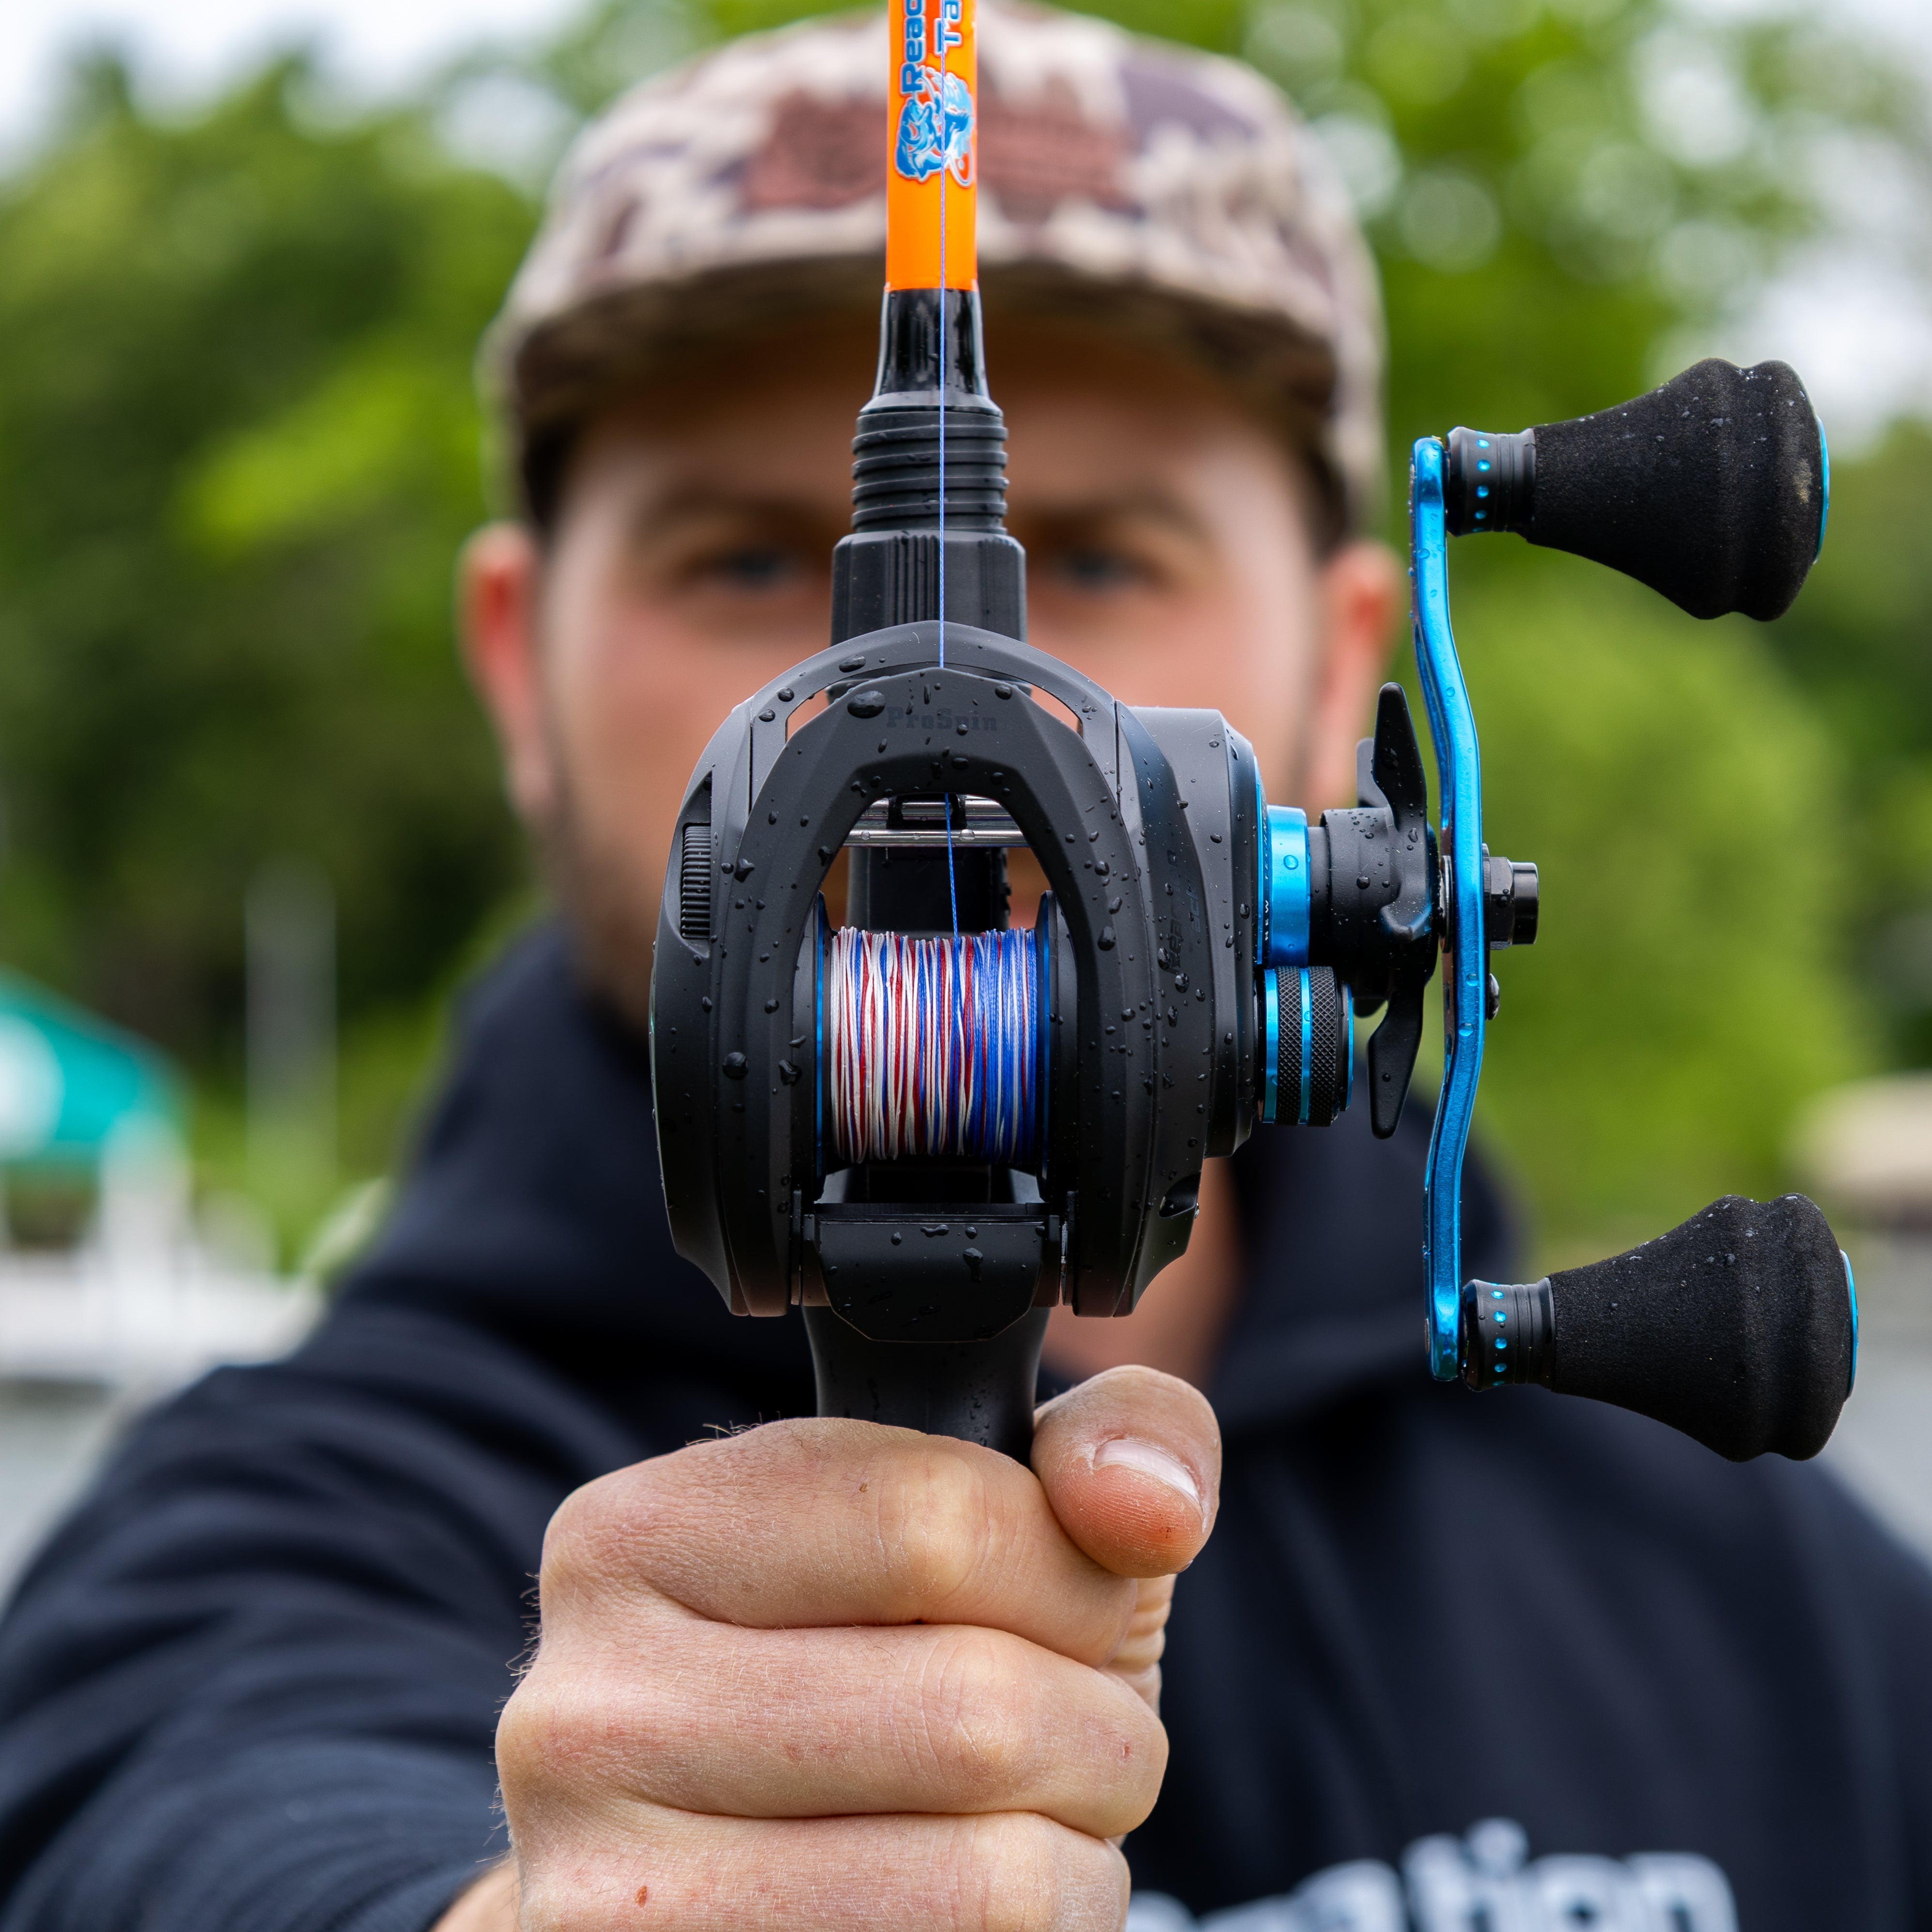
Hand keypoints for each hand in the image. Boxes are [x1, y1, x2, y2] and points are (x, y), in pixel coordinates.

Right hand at [462, 1366, 1219, 1931]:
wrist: (758, 1888)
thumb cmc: (895, 1675)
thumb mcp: (1000, 1527)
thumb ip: (1110, 1445)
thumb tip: (1150, 1506)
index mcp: (635, 1535)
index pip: (936, 1519)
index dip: (1071, 1578)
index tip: (1071, 1610)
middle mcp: (586, 1708)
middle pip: (979, 1709)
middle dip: (1099, 1737)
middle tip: (1074, 1744)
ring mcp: (613, 1892)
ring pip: (991, 1877)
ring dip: (1077, 1857)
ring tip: (1029, 1829)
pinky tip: (970, 1910)